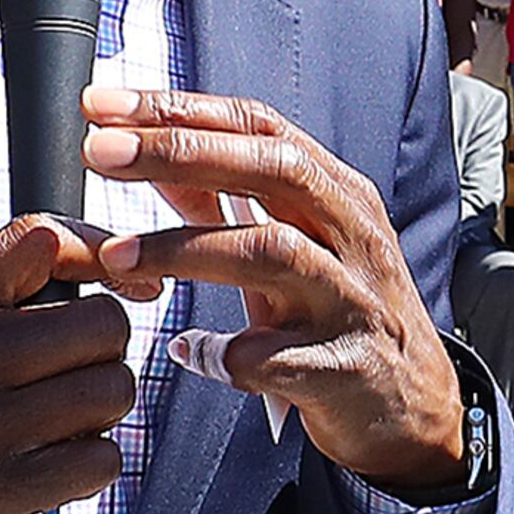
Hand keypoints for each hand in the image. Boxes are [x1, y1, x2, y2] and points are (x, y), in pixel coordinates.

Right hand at [0, 218, 133, 513]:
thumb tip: (45, 283)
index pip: (42, 240)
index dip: (99, 254)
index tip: (120, 283)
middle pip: (102, 321)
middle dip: (105, 351)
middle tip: (75, 377)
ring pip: (110, 391)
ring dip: (101, 412)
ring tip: (63, 430)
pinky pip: (96, 462)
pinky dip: (89, 468)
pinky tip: (53, 475)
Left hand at [85, 83, 466, 492]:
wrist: (414, 408)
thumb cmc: (339, 314)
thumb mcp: (292, 245)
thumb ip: (220, 200)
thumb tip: (140, 150)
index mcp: (337, 193)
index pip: (259, 126)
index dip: (182, 109)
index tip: (106, 105)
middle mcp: (353, 235)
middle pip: (271, 171)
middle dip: (180, 153)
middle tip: (99, 152)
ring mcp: (354, 301)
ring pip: (272, 255)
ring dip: (185, 250)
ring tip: (116, 256)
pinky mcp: (347, 370)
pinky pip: (276, 360)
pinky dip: (225, 354)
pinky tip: (185, 351)